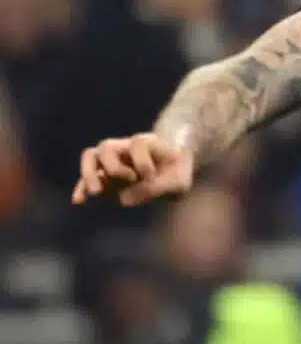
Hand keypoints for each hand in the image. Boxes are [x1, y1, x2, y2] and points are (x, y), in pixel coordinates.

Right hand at [72, 132, 196, 206]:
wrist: (173, 172)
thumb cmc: (177, 174)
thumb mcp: (178, 183)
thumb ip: (156, 189)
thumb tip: (123, 198)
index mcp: (146, 143)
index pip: (138, 144)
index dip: (143, 162)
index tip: (153, 176)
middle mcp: (125, 148)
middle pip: (106, 148)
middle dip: (115, 167)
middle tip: (131, 179)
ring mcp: (112, 161)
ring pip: (90, 157)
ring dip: (89, 174)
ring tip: (96, 192)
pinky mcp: (105, 176)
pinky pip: (87, 178)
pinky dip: (82, 188)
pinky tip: (78, 200)